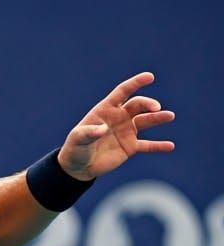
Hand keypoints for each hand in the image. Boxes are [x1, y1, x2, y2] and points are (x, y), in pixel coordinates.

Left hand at [59, 71, 174, 180]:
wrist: (78, 166)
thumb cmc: (76, 148)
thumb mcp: (77, 139)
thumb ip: (88, 132)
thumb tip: (103, 130)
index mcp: (107, 109)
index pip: (123, 92)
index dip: (135, 83)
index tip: (149, 77)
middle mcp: (120, 117)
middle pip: (138, 105)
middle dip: (148, 105)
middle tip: (156, 108)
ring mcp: (127, 131)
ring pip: (146, 121)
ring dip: (158, 118)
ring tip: (169, 116)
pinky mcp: (130, 147)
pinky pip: (147, 145)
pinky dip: (158, 146)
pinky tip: (170, 146)